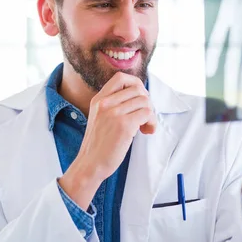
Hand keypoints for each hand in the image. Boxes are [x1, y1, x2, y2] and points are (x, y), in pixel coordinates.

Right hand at [59, 72, 156, 209]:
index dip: (136, 84)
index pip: (121, 78)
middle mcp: (105, 103)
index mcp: (99, 99)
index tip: (139, 99)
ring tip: (145, 127)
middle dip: (147, 102)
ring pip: (145, 101)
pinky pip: (148, 114)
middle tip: (144, 117)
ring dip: (150, 115)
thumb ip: (113, 105)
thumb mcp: (100, 117)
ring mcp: (114, 113)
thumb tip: (140, 96)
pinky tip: (147, 131)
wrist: (90, 164)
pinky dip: (152, 122)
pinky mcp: (124, 125)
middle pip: (137, 89)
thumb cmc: (98, 144)